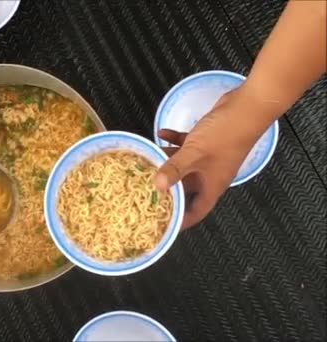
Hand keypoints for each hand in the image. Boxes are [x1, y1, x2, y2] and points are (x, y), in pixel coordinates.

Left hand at [153, 88, 270, 228]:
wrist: (247, 107)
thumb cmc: (225, 134)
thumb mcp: (194, 154)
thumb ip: (175, 169)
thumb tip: (157, 186)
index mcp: (211, 185)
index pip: (196, 211)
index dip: (182, 220)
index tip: (165, 224)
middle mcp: (210, 175)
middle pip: (185, 188)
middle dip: (167, 188)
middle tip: (145, 189)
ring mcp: (209, 158)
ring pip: (183, 165)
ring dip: (167, 162)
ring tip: (148, 160)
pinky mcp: (207, 141)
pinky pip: (186, 145)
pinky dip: (174, 141)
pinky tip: (161, 133)